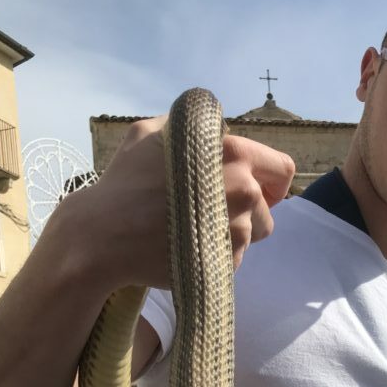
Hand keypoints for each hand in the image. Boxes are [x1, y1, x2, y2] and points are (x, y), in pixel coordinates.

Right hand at [56, 111, 294, 292]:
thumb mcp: (151, 134)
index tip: (250, 188)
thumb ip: (189, 128)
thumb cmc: (124, 183)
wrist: (104, 235)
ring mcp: (237, 229)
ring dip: (231, 236)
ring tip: (195, 231)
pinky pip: (233, 260)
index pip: (282, 169)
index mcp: (233, 153)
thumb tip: (210, 124)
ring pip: (252, 236)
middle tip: (215, 214)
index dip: (268, 180)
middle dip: (250, 212)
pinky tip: (188, 249)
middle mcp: (243, 189)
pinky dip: (216, 258)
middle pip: (270, 208)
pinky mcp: (226, 262)